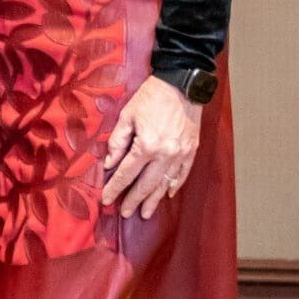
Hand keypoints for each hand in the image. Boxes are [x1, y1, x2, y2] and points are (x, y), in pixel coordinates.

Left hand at [101, 74, 203, 218]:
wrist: (182, 84)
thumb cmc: (151, 97)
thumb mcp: (127, 116)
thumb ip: (117, 142)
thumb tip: (109, 164)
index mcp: (147, 146)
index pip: (126, 174)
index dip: (115, 188)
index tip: (106, 199)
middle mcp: (166, 155)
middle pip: (146, 184)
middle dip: (134, 200)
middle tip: (124, 213)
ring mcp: (181, 154)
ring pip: (165, 184)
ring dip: (154, 200)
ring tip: (145, 213)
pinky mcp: (192, 150)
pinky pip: (182, 174)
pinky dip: (174, 186)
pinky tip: (166, 194)